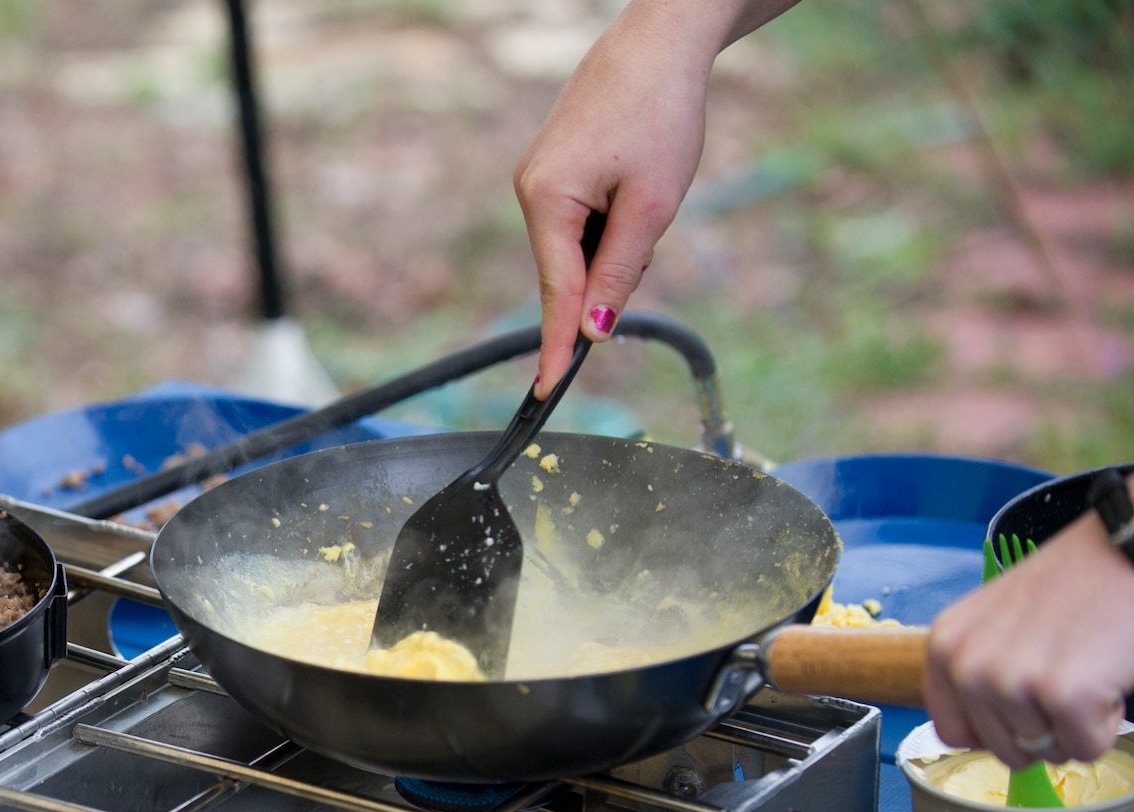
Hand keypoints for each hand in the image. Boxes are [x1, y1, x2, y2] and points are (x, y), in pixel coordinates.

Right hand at [512, 0, 800, 396]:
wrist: (658, 42)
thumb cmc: (659, 115)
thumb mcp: (652, 205)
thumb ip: (620, 272)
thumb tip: (594, 331)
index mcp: (546, 200)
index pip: (555, 293)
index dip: (556, 345)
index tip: (547, 391)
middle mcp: (529, 191)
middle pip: (569, 268)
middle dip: (613, 266)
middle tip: (651, 215)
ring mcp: (538, 177)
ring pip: (578, 244)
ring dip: (617, 236)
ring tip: (647, 182)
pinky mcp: (553, 167)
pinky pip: (580, 218)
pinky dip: (611, 218)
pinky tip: (634, 179)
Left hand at [925, 485, 1133, 766]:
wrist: (1125, 550)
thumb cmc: (1072, 585)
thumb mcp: (996, 622)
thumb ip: (977, 671)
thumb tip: (982, 732)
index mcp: (945, 647)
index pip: (954, 732)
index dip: (1000, 731)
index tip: (1027, 705)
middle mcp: (968, 666)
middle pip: (1006, 750)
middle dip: (1046, 728)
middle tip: (1068, 675)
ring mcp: (1011, 682)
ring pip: (1048, 752)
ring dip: (1078, 723)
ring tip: (1087, 666)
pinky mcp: (1063, 694)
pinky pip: (1086, 748)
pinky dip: (1108, 724)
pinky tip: (1106, 674)